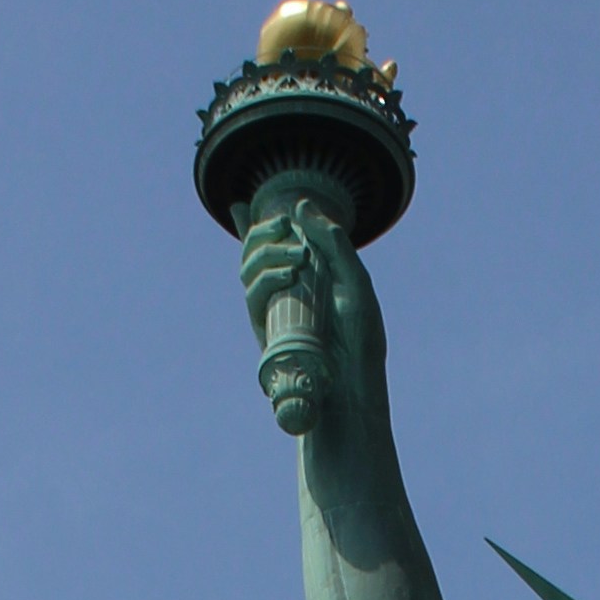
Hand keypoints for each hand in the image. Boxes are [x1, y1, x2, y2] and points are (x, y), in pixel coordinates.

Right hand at [237, 184, 378, 445]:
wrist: (352, 393)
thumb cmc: (360, 344)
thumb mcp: (355, 285)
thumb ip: (333, 244)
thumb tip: (300, 206)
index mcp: (310, 278)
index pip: (277, 246)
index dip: (254, 227)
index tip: (238, 206)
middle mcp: (288, 293)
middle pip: (257, 251)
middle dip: (263, 232)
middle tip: (284, 224)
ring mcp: (274, 311)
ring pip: (249, 269)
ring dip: (267, 252)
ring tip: (296, 257)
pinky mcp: (265, 331)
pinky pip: (253, 296)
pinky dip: (265, 278)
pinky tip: (286, 275)